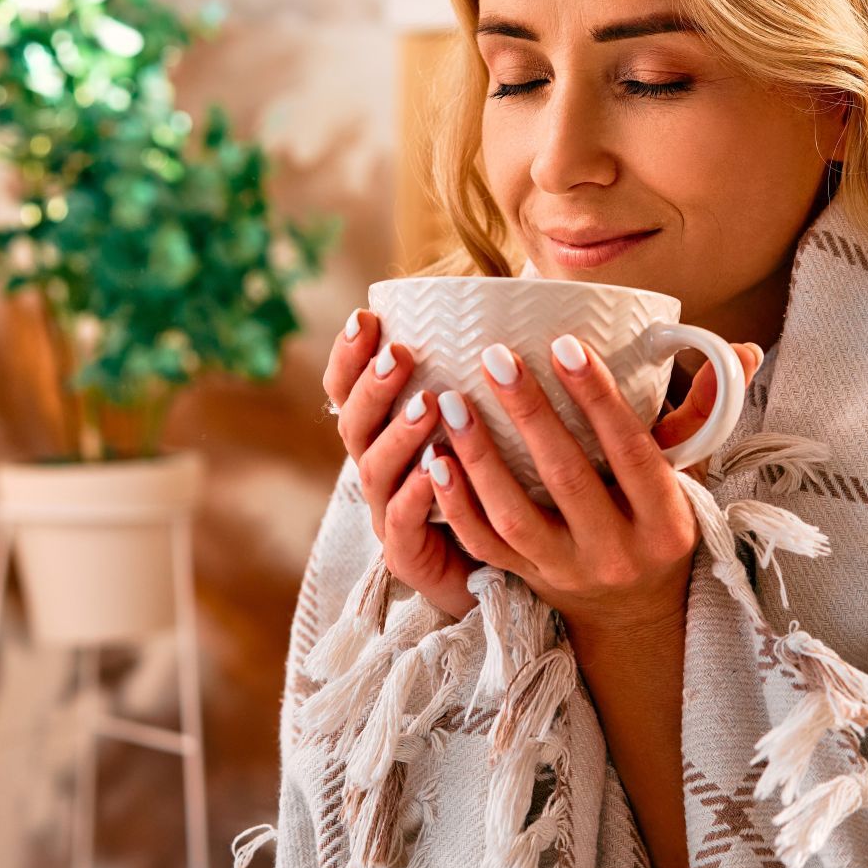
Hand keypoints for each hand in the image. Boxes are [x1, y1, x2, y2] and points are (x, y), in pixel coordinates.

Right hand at [321, 307, 481, 619]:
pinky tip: (436, 470)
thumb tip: (521, 296)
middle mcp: (379, 472)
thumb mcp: (488, 422)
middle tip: (399, 354)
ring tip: (427, 404)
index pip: (347, 390)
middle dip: (372, 387)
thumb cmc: (499, 485)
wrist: (508, 572)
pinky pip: (404, 526)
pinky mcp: (410, 558)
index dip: (348, 356)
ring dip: (399, 434)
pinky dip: (418, 496)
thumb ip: (486, 374)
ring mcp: (389, 515)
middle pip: (353, 425)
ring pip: (375, 471)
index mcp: (386, 434)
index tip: (365, 317)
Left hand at [423, 333, 761, 641]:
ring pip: (515, 515)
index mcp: (665, 520)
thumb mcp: (690, 477)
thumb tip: (746, 349)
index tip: (565, 344)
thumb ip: (703, 414)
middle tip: (495, 356)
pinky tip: (435, 460)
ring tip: (450, 402)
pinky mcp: (527, 582)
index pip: (631, 452)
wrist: (634, 615)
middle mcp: (617, 551)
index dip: (600, 398)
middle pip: (568, 477)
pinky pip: (484, 545)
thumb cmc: (660, 525)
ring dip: (479, 457)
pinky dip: (456, 504)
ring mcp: (567, 572)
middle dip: (530, 413)